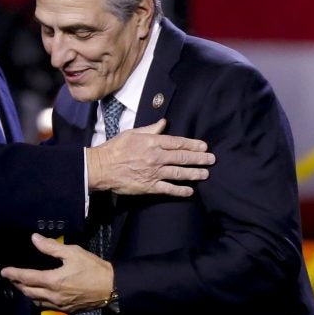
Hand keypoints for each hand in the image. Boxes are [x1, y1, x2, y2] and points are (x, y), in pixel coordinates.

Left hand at [0, 234, 112, 313]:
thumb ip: (51, 247)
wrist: (111, 287)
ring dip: (26, 293)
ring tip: (22, 285)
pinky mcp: (67, 310)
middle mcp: (53, 296)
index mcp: (54, 280)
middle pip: (28, 292)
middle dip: (17, 284)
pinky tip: (39, 294)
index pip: (27, 278)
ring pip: (36, 301)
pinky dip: (38, 299)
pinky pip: (46, 306)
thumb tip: (35, 238)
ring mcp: (60, 305)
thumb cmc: (93, 268)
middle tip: (11, 277)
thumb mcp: (72, 252)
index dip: (14, 274)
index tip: (4, 271)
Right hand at [87, 119, 213, 195]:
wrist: (101, 167)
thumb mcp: (132, 133)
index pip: (178, 142)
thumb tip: (163, 123)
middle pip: (182, 157)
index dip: (193, 144)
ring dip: (194, 174)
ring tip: (205, 174)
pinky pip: (168, 189)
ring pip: (179, 173)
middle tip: (211, 160)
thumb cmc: (115, 148)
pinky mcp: (149, 186)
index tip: (204, 146)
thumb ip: (150, 129)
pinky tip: (190, 191)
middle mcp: (156, 157)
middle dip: (199, 158)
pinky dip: (180, 190)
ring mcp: (154, 173)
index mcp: (152, 142)